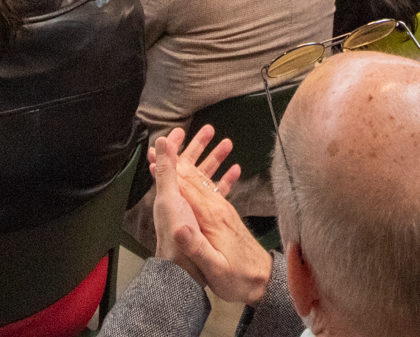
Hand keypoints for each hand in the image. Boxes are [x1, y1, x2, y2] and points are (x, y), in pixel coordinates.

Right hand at [149, 128, 268, 304]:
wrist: (264, 281)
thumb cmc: (239, 279)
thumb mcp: (216, 268)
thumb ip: (198, 248)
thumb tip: (179, 228)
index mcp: (211, 217)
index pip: (185, 188)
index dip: (168, 171)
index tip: (155, 154)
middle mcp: (217, 209)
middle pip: (195, 177)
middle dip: (178, 158)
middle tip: (164, 140)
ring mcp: (222, 211)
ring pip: (205, 180)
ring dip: (196, 160)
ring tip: (194, 138)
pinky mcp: (225, 216)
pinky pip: (214, 190)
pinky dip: (207, 177)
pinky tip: (210, 169)